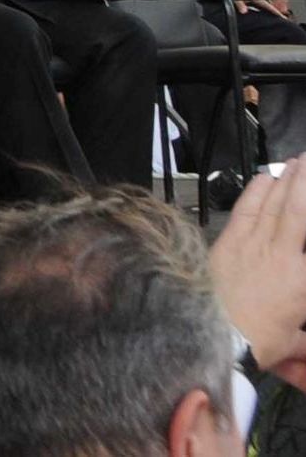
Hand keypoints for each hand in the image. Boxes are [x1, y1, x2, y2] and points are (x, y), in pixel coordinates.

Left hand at [211, 160, 305, 382]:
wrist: (217, 337)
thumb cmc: (257, 342)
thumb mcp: (293, 345)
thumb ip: (304, 343)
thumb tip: (304, 350)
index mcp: (301, 278)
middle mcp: (281, 254)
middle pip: (296, 209)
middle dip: (305, 181)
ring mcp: (252, 244)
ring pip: (273, 204)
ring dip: (286, 181)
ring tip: (296, 163)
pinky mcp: (227, 242)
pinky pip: (245, 209)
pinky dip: (255, 191)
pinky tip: (263, 178)